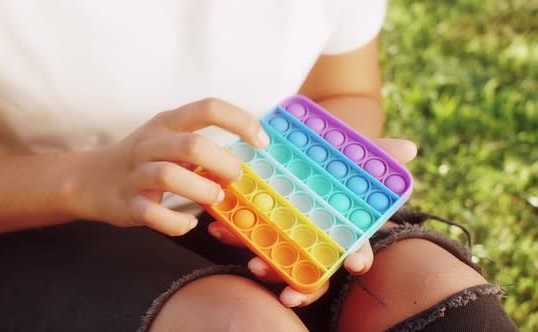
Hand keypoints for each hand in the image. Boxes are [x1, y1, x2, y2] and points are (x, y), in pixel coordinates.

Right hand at [69, 98, 268, 234]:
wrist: (89, 180)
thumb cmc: (143, 160)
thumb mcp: (169, 141)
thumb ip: (201, 146)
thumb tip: (248, 160)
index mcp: (166, 123)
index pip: (208, 108)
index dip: (240, 122)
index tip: (261, 142)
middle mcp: (149, 143)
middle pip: (192, 145)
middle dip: (222, 163)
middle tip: (234, 177)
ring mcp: (135, 174)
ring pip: (169, 176)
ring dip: (201, 190)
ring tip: (215, 197)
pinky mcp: (126, 203)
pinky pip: (152, 214)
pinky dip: (177, 223)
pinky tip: (188, 223)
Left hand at [208, 138, 417, 306]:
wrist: (295, 154)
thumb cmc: (329, 165)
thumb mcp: (349, 158)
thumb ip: (376, 155)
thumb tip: (411, 148)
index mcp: (341, 228)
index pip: (355, 248)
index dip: (358, 258)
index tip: (357, 265)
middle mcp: (315, 240)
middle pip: (316, 271)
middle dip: (304, 284)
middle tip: (290, 291)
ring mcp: (287, 237)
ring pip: (281, 263)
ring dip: (267, 266)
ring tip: (254, 262)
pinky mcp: (259, 229)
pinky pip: (248, 240)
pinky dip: (234, 235)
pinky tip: (220, 227)